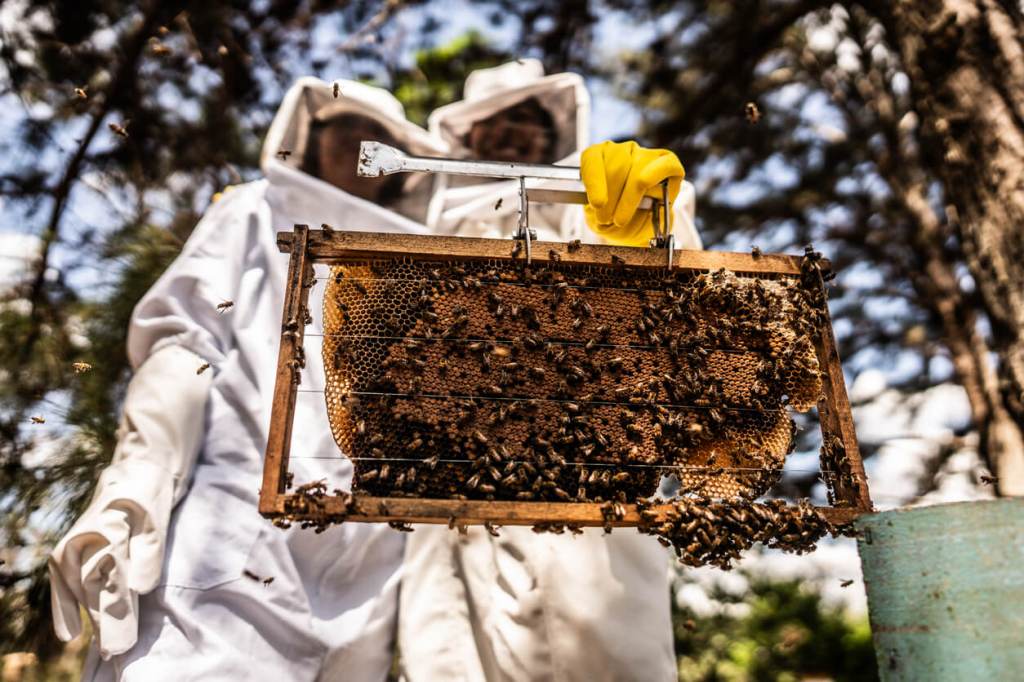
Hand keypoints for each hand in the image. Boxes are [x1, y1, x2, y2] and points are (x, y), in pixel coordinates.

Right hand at [49, 460, 173, 658]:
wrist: (135, 473)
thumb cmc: (150, 500)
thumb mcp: (157, 522)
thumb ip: (150, 555)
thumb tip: (141, 589)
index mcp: (108, 533)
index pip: (112, 585)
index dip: (117, 617)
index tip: (123, 645)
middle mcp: (83, 543)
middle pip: (96, 594)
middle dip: (108, 627)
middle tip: (118, 655)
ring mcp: (71, 549)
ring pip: (82, 594)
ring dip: (95, 622)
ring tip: (107, 650)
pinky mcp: (66, 554)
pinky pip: (63, 587)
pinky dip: (66, 610)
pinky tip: (71, 635)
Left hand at [580, 140, 684, 245]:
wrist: (633, 224)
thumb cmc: (612, 216)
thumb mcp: (597, 216)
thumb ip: (599, 210)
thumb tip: (611, 207)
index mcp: (599, 155)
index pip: (593, 157)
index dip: (594, 180)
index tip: (597, 203)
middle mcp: (623, 151)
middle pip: (616, 166)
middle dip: (611, 197)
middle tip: (605, 219)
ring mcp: (646, 154)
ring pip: (638, 170)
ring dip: (629, 199)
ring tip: (620, 220)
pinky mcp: (667, 162)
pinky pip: (665, 166)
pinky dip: (656, 183)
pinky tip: (649, 200)